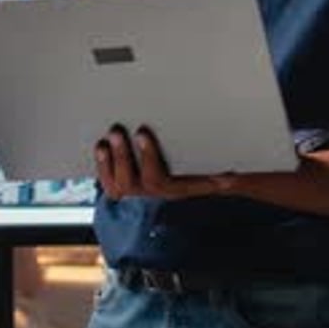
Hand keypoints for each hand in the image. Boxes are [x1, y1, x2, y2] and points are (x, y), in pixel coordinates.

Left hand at [95, 123, 226, 200]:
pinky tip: (100, 150)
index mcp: (174, 191)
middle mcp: (152, 196)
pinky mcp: (127, 186)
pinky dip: (102, 168)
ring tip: (104, 142)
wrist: (200, 189)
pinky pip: (109, 184)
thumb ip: (223, 176)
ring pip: (117, 186)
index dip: (147, 157)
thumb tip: (228, 173)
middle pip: (130, 184)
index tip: (142, 133)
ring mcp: (137, 193)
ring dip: (107, 164)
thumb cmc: (207, 175)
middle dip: (121, 157)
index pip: (157, 180)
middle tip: (116, 131)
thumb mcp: (217, 176)